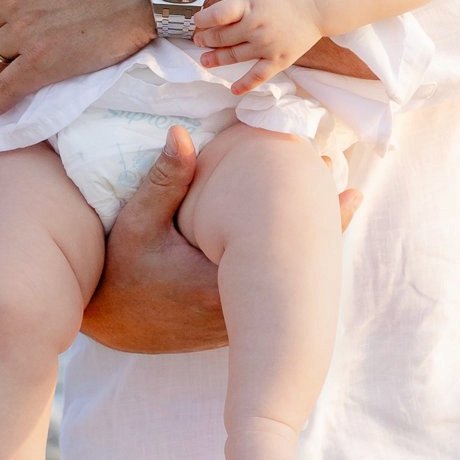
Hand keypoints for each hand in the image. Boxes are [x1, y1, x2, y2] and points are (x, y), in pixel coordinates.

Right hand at [82, 126, 363, 352]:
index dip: (317, 217)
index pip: (283, 250)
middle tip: (350, 190)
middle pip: (294, 269)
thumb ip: (164, 180)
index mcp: (220, 281)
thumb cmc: (120, 270)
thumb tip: (181, 133)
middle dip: (321, 227)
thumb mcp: (136, 222)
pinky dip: (285, 270)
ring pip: (286, 287)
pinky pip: (269, 297)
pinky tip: (299, 246)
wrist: (109, 321)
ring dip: (307, 249)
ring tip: (339, 206)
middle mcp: (237, 309)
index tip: (341, 184)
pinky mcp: (232, 326)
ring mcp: (237, 322)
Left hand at [191, 0, 323, 94]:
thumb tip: (216, 15)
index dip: (203, 20)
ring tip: (205, 59)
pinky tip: (233, 89)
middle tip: (200, 40)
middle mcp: (255, 26)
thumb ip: (237, 1)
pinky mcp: (279, 59)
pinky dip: (245, 84)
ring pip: (234, 56)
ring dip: (216, 58)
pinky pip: (258, 75)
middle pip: (222, 37)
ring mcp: (267, 45)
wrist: (317, 4)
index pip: (217, 15)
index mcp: (248, 5)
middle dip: (206, 39)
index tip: (197, 22)